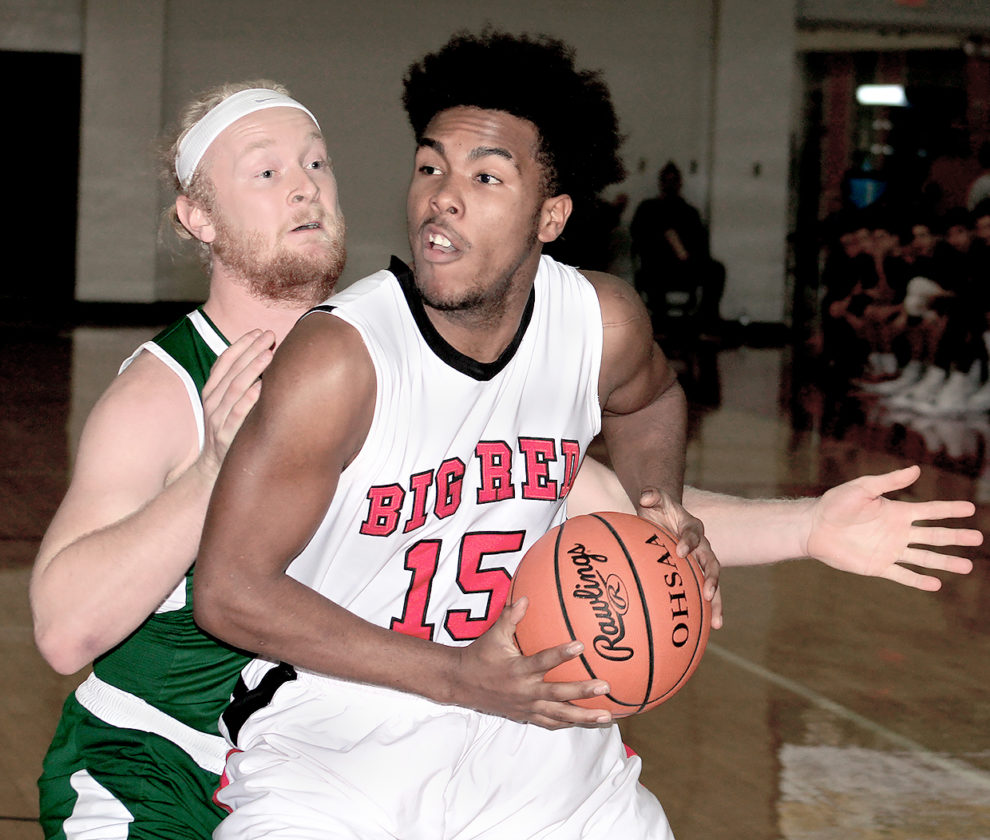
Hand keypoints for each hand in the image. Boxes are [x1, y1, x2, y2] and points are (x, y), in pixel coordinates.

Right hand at [197, 330, 275, 477]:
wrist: (213, 470)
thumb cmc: (228, 433)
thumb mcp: (228, 407)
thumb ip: (239, 387)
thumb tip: (264, 362)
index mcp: (211, 392)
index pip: (224, 362)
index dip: (240, 345)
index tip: (258, 331)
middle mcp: (212, 402)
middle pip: (231, 370)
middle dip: (251, 350)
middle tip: (269, 335)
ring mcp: (217, 419)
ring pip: (234, 388)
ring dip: (252, 369)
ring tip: (269, 354)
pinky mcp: (226, 436)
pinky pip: (237, 415)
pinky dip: (249, 400)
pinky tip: (263, 388)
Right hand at [451, 597, 613, 729]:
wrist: (462, 684)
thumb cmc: (480, 656)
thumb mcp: (494, 635)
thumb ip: (510, 617)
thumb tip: (525, 597)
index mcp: (518, 669)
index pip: (543, 661)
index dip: (561, 654)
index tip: (581, 645)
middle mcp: (525, 691)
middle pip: (558, 694)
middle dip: (582, 691)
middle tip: (604, 686)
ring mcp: (526, 706)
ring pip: (558, 715)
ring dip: (583, 717)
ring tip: (607, 716)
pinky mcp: (525, 716)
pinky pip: (550, 723)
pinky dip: (568, 723)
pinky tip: (587, 722)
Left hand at [636, 487, 722, 628]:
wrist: (664, 515)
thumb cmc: (657, 508)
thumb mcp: (654, 498)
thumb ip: (652, 495)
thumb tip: (646, 497)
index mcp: (692, 526)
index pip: (693, 533)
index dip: (688, 541)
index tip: (680, 552)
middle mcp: (702, 545)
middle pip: (711, 562)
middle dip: (711, 578)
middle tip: (708, 593)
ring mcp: (700, 560)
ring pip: (712, 581)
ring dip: (716, 601)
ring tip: (716, 623)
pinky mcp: (696, 572)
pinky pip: (704, 591)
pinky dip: (707, 608)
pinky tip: (709, 628)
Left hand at [806, 465, 980, 589]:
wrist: (814, 527)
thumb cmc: (836, 504)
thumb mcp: (863, 488)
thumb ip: (889, 481)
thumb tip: (916, 469)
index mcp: (897, 511)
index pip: (930, 511)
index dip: (950, 510)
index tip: (971, 509)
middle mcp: (897, 531)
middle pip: (934, 535)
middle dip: (956, 537)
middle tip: (977, 538)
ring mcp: (890, 550)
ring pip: (924, 557)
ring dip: (945, 562)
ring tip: (967, 566)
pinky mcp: (878, 566)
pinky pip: (903, 575)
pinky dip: (919, 580)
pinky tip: (936, 584)